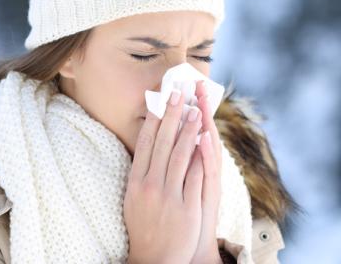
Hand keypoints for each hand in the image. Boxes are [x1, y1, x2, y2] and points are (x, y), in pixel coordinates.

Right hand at [124, 87, 204, 263]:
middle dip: (172, 115)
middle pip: (162, 143)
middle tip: (179, 93)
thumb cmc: (144, 225)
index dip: (155, 118)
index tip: (161, 97)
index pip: (146, 142)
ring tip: (196, 110)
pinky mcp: (186, 207)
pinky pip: (194, 177)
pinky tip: (206, 140)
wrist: (153, 260)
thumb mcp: (134, 197)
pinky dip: (200, 157)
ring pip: (180, 156)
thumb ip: (141, 172)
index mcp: (135, 181)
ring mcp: (168, 196)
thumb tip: (148, 143)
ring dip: (188, 130)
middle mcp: (150, 185)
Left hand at [190, 80, 223, 263]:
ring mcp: (204, 183)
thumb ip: (180, 163)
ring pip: (205, 149)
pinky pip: (207, 172)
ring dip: (203, 124)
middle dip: (198, 107)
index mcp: (193, 166)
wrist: (182, 252)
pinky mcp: (206, 197)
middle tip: (196, 81)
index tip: (189, 83)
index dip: (192, 107)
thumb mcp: (179, 187)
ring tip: (201, 101)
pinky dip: (208, 154)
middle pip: (200, 133)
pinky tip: (206, 138)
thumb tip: (174, 135)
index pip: (193, 130)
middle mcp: (201, 172)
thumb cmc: (180, 219)